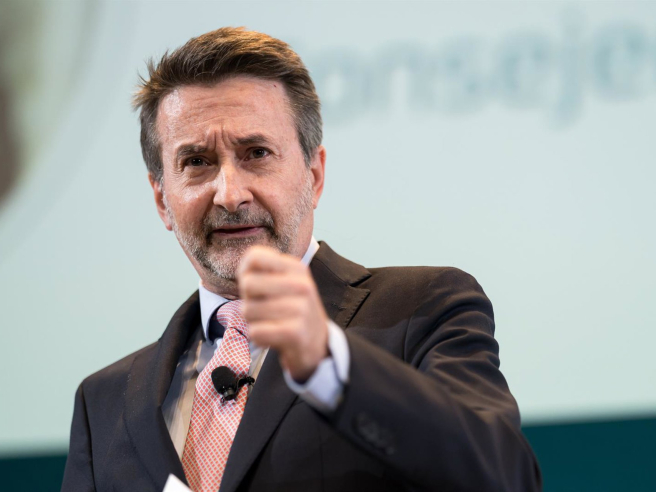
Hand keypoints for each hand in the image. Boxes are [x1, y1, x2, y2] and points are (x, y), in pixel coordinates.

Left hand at [237, 245, 328, 382]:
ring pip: (248, 310)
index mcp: (297, 268)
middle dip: (248, 299)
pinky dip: (259, 338)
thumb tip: (244, 267)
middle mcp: (302, 284)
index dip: (245, 272)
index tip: (257, 285)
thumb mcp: (284, 283)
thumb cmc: (292, 310)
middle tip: (264, 308)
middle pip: (247, 283)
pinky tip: (274, 338)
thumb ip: (261, 270)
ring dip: (253, 321)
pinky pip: (255, 331)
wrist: (317, 344)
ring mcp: (301, 309)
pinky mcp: (295, 333)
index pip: (254, 256)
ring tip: (271, 323)